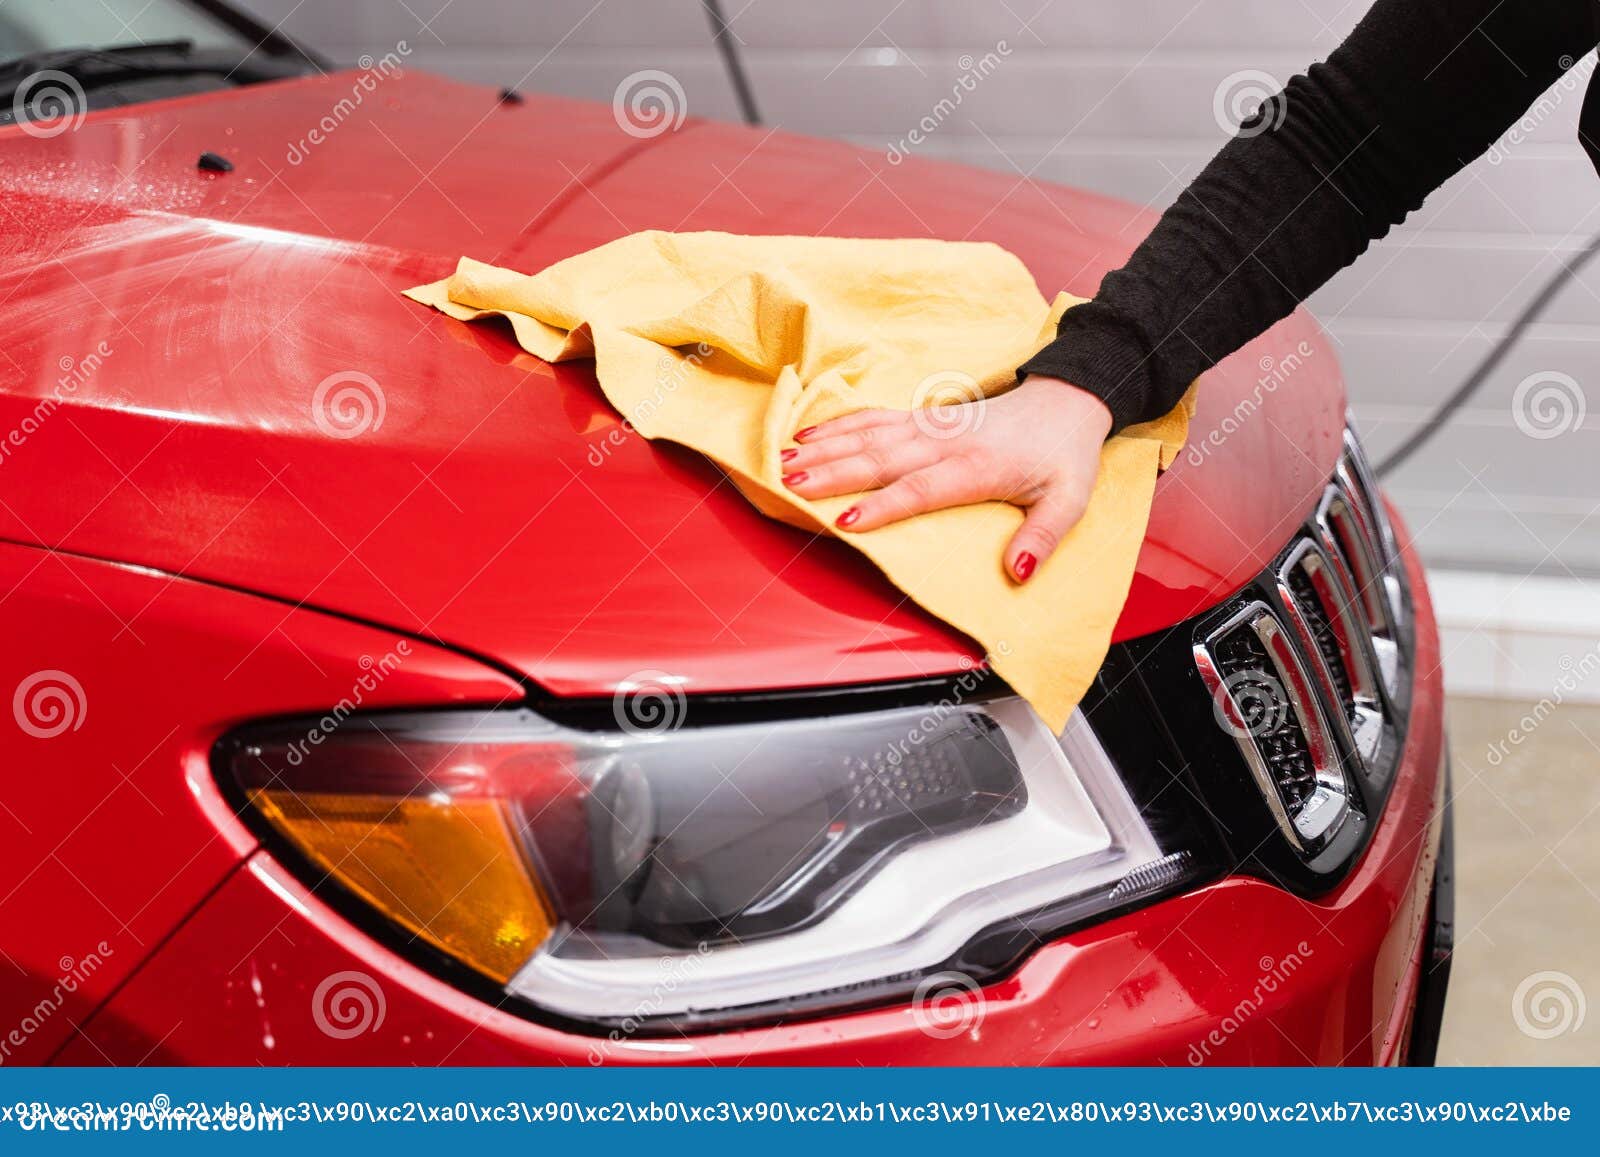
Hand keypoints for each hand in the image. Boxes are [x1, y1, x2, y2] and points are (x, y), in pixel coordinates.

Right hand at [781, 376, 1113, 581]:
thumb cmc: (1065, 455)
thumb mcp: (1068, 500)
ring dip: (825, 448)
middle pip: (881, 459)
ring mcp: (930, 426)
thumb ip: (1042, 537)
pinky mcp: (923, 418)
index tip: (849, 520)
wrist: (1068, 400)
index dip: (885, 505)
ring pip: (869, 435)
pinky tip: (805, 434)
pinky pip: (873, 419)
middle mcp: (945, 442)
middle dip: (834, 472)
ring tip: (784, 461)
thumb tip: (1018, 573)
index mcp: (977, 466)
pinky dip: (837, 425)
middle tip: (791, 485)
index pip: (922, 488)